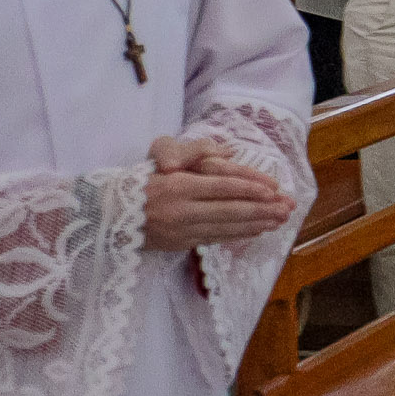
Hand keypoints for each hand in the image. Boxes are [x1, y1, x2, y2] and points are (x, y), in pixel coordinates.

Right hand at [143, 135, 294, 250]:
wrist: (107, 214)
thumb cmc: (140, 181)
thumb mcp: (162, 159)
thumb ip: (194, 154)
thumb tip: (227, 151)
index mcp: (179, 186)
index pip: (222, 188)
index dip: (250, 189)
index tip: (274, 190)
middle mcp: (182, 210)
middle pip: (230, 211)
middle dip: (262, 210)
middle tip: (287, 208)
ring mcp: (182, 230)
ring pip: (226, 228)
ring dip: (256, 225)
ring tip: (279, 221)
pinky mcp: (180, 244)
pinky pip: (215, 239)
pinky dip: (238, 235)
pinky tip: (256, 231)